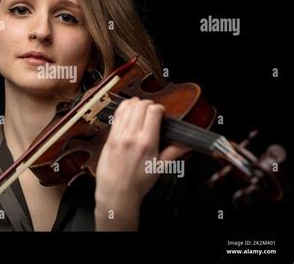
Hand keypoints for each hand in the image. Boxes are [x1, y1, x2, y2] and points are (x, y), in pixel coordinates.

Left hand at [94, 97, 188, 230]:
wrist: (117, 192)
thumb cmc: (137, 183)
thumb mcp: (160, 167)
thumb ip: (174, 152)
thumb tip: (186, 144)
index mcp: (147, 143)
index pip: (153, 112)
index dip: (159, 108)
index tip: (161, 113)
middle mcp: (132, 137)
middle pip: (140, 106)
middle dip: (148, 104)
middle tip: (151, 110)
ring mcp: (119, 136)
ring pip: (126, 108)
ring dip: (135, 104)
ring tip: (139, 107)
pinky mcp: (110, 138)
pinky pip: (116, 116)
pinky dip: (123, 109)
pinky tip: (127, 111)